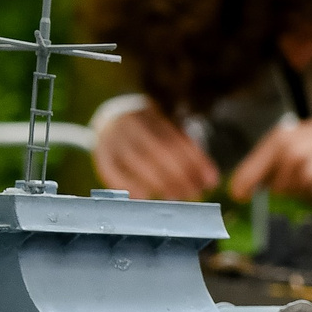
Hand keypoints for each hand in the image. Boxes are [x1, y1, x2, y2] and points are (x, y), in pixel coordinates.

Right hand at [93, 102, 218, 199]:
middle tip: (195, 193)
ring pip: (138, 162)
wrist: (108, 120)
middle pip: (158, 151)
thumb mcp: (165, 130)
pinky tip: (145, 198)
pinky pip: (113, 173)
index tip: (211, 179)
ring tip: (177, 197)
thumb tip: (210, 179)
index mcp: (149, 113)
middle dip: (180, 175)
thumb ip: (185, 150)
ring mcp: (112, 139)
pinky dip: (129, 186)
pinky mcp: (100, 156)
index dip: (195, 160)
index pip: (176, 138)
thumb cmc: (148, 131)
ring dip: (160, 183)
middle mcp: (129, 124)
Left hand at [228, 107, 311, 201]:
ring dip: (306, 191)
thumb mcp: (309, 138)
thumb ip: (285, 157)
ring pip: (291, 193)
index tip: (239, 197)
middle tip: (311, 177)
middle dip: (288, 190)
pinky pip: (310, 194)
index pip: (249, 168)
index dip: (243, 186)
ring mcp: (298, 160)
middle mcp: (285, 147)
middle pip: (272, 187)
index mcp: (280, 137)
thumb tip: (264, 182)